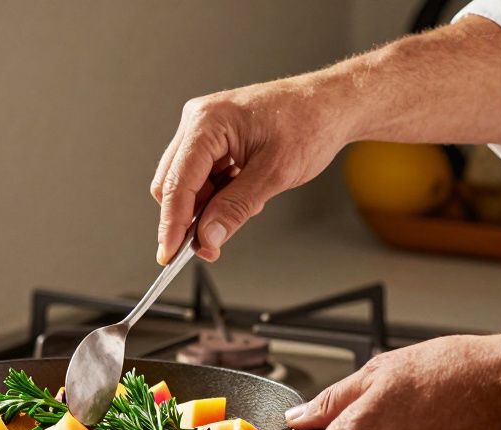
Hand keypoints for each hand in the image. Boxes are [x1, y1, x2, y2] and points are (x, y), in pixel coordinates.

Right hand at [151, 79, 349, 264]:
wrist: (331, 105)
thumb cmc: (311, 122)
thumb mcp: (275, 173)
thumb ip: (235, 208)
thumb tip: (207, 237)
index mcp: (208, 122)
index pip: (176, 182)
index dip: (171, 223)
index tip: (169, 253)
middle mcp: (199, 121)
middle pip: (172, 183)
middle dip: (190, 216)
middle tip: (211, 242)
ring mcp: (204, 128)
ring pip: (185, 183)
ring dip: (207, 205)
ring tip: (246, 203)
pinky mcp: (212, 138)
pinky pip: (200, 175)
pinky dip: (217, 194)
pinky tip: (243, 191)